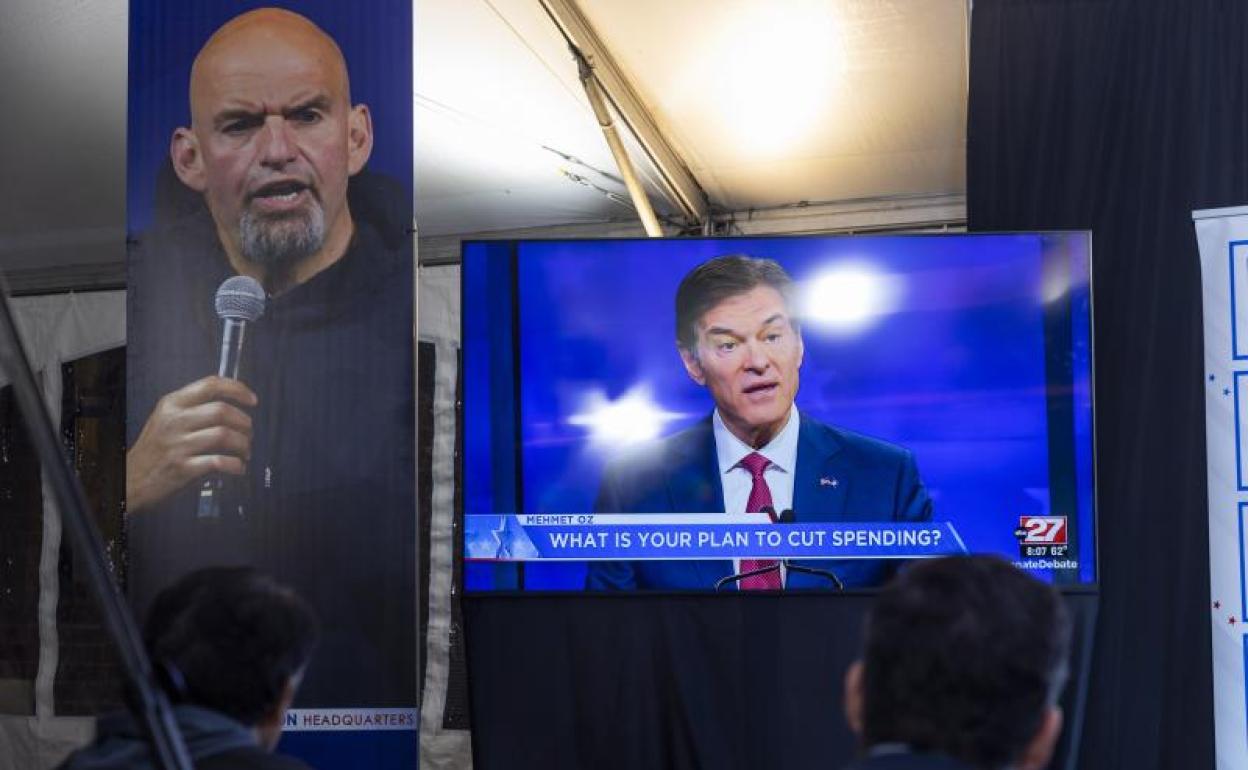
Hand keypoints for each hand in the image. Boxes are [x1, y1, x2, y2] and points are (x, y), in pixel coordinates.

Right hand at [126, 376, 257, 513]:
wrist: (130, 481)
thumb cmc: (154, 451)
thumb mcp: (166, 419)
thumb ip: (193, 408)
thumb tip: (232, 402)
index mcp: (172, 404)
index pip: (210, 385)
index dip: (237, 389)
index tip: (252, 400)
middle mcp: (174, 421)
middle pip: (222, 410)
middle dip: (244, 423)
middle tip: (249, 434)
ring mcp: (178, 445)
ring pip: (224, 435)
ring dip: (243, 445)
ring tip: (245, 452)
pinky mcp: (182, 468)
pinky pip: (219, 462)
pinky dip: (236, 465)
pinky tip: (238, 468)